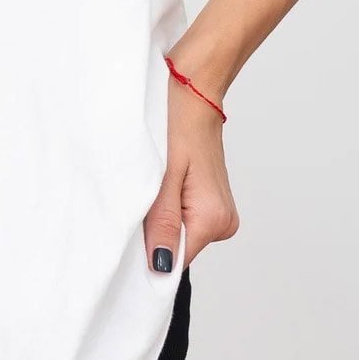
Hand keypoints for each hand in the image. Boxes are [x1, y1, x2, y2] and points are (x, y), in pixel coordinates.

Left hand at [144, 75, 238, 272]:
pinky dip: (169, 206)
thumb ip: (162, 224)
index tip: (133, 228)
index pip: (176, 260)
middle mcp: (225, 222)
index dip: (150, 250)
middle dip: (154, 230)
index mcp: (214, 220)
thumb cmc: (174, 124)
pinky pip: (185, 218)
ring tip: (156, 183)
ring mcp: (222, 213)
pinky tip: (165, 183)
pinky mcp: (213, 202)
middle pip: (178, 247)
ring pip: (180, 232)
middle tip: (143, 195)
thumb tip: (162, 267)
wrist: (192, 91)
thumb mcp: (160, 177)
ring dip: (161, 216)